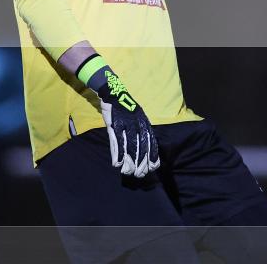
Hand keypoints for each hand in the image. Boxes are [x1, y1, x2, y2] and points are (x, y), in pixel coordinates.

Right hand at [76, 55, 160, 176]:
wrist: (113, 92)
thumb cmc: (125, 107)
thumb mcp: (137, 117)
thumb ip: (142, 130)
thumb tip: (146, 147)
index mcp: (144, 122)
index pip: (151, 141)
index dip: (152, 156)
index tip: (153, 168)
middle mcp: (137, 124)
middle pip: (141, 147)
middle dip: (141, 162)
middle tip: (140, 174)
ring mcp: (125, 125)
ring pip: (128, 146)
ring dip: (129, 161)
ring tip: (128, 172)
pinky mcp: (114, 125)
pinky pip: (116, 142)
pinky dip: (116, 154)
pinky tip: (117, 164)